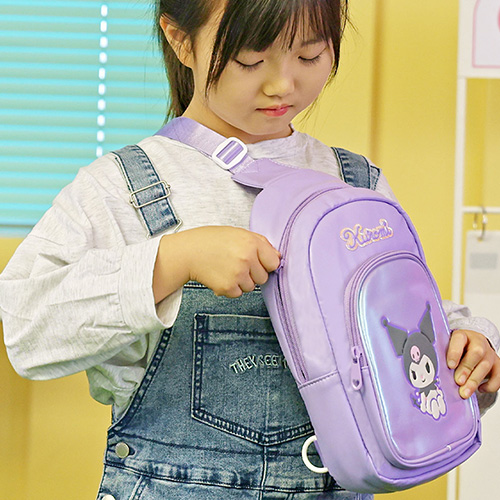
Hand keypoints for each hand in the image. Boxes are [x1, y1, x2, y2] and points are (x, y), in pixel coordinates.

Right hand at [153, 226, 280, 300]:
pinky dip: (231, 288)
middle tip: (236, 263)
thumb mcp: (238, 233)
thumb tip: (278, 257)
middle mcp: (246, 258)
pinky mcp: (228, 287)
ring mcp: (237, 274)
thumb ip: (260, 243)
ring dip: (242, 281)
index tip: (257, 261)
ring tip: (227, 268)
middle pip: (264, 277)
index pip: (274, 262)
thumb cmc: (212, 241)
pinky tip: (221, 275)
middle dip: (253, 273)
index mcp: (251, 243)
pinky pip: (238, 293)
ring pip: (251, 287)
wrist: (188, 252)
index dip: (266, 263)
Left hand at [447, 329, 499, 398]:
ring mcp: (489, 354)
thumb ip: (443, 355)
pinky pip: (498, 376)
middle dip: (466, 368)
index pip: (459, 339)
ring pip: (485, 366)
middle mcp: (478, 342)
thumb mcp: (448, 346)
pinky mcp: (497, 365)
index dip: (455, 352)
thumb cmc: (457, 348)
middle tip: (458, 381)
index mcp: (462, 336)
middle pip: (476, 353)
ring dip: (474, 381)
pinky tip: (480, 389)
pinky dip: (490, 385)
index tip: (450, 365)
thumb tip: (434, 370)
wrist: (473, 345)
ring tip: (465, 392)